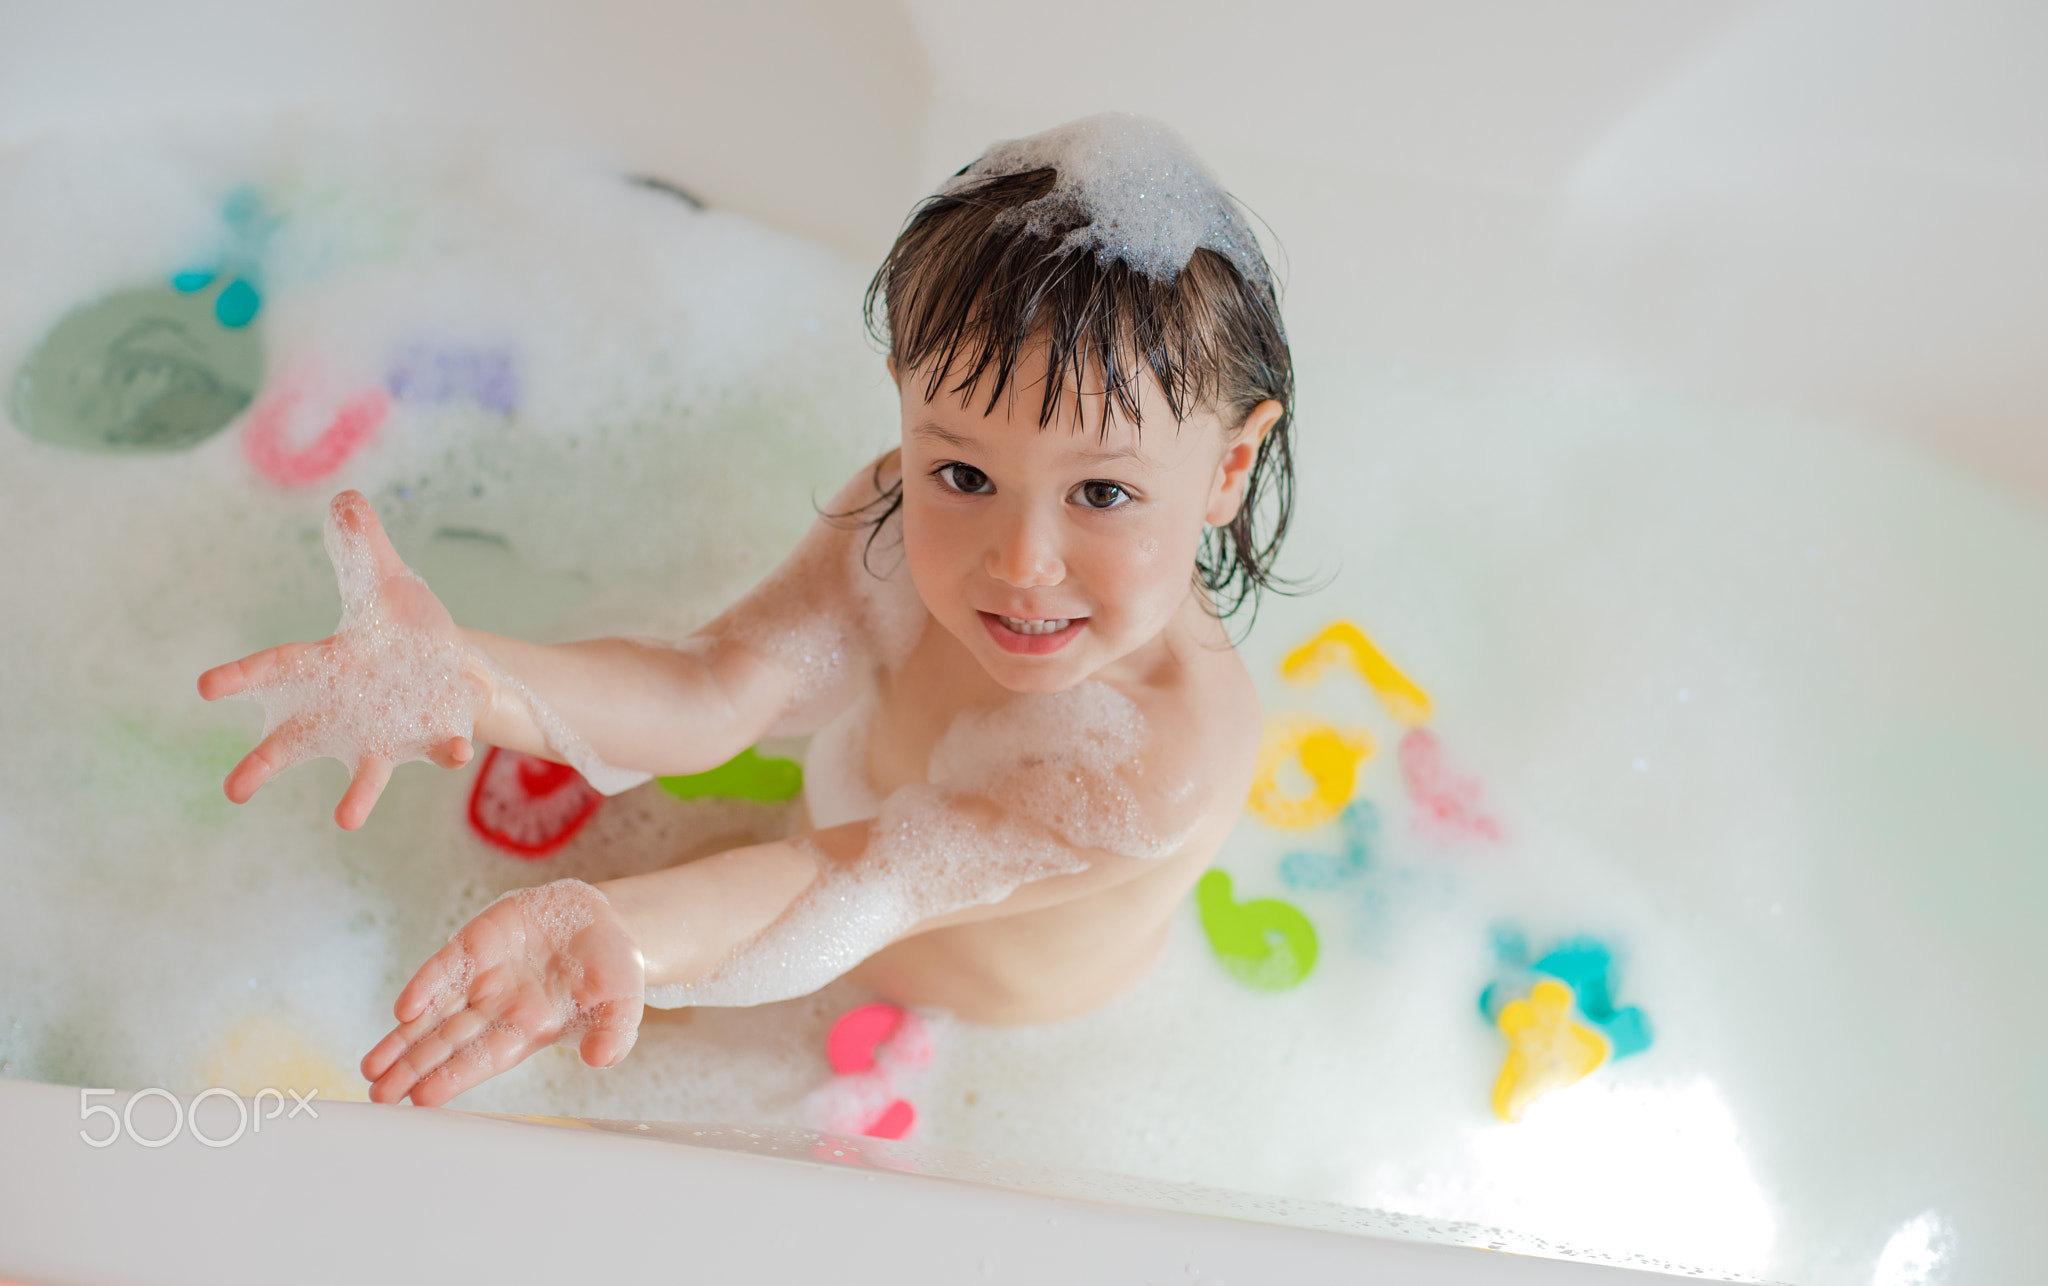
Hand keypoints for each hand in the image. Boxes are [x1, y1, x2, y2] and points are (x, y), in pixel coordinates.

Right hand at [198, 490, 479, 829]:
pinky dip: (448, 750)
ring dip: (359, 794)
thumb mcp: (386, 579)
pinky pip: (440, 748)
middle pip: (298, 740)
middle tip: (233, 790)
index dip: (243, 676)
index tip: (206, 687)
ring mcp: (390, 732)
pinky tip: (457, 750)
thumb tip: (347, 499)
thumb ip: (363, 544)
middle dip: (265, 763)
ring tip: (345, 819)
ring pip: (368, 770)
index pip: (281, 667)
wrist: (453, 666)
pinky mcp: (432, 740)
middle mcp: (351, 710)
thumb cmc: (405, 627)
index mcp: (333, 665)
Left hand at [361, 879, 645, 1105]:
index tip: (422, 1101)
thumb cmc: (614, 968)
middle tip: (379, 1097)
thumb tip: (601, 1060)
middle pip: (447, 1043)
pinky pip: (444, 967)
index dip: (452, 1078)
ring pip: (434, 1013)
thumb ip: (614, 1032)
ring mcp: (483, 975)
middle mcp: (498, 1007)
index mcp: (528, 1029)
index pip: (482, 1059)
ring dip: (402, 1039)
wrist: (604, 919)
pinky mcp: (476, 941)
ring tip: (370, 1068)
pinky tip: (403, 1010)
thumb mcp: (623, 1001)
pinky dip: (424, 987)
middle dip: (413, 1069)